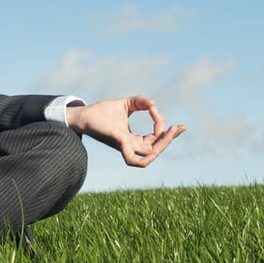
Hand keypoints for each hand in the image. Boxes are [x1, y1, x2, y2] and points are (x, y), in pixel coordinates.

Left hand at [65, 95, 186, 166]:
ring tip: (171, 131)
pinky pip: (131, 159)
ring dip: (163, 144)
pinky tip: (154, 151)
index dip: (160, 124)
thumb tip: (153, 103)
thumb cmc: (102, 112)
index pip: (155, 138)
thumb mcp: (126, 104)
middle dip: (170, 139)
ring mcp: (125, 146)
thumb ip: (140, 102)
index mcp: (133, 139)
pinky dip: (143, 160)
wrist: (84, 114)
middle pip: (156, 148)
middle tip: (179, 127)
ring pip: (149, 154)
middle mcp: (131, 145)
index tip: (153, 108)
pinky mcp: (118, 142)